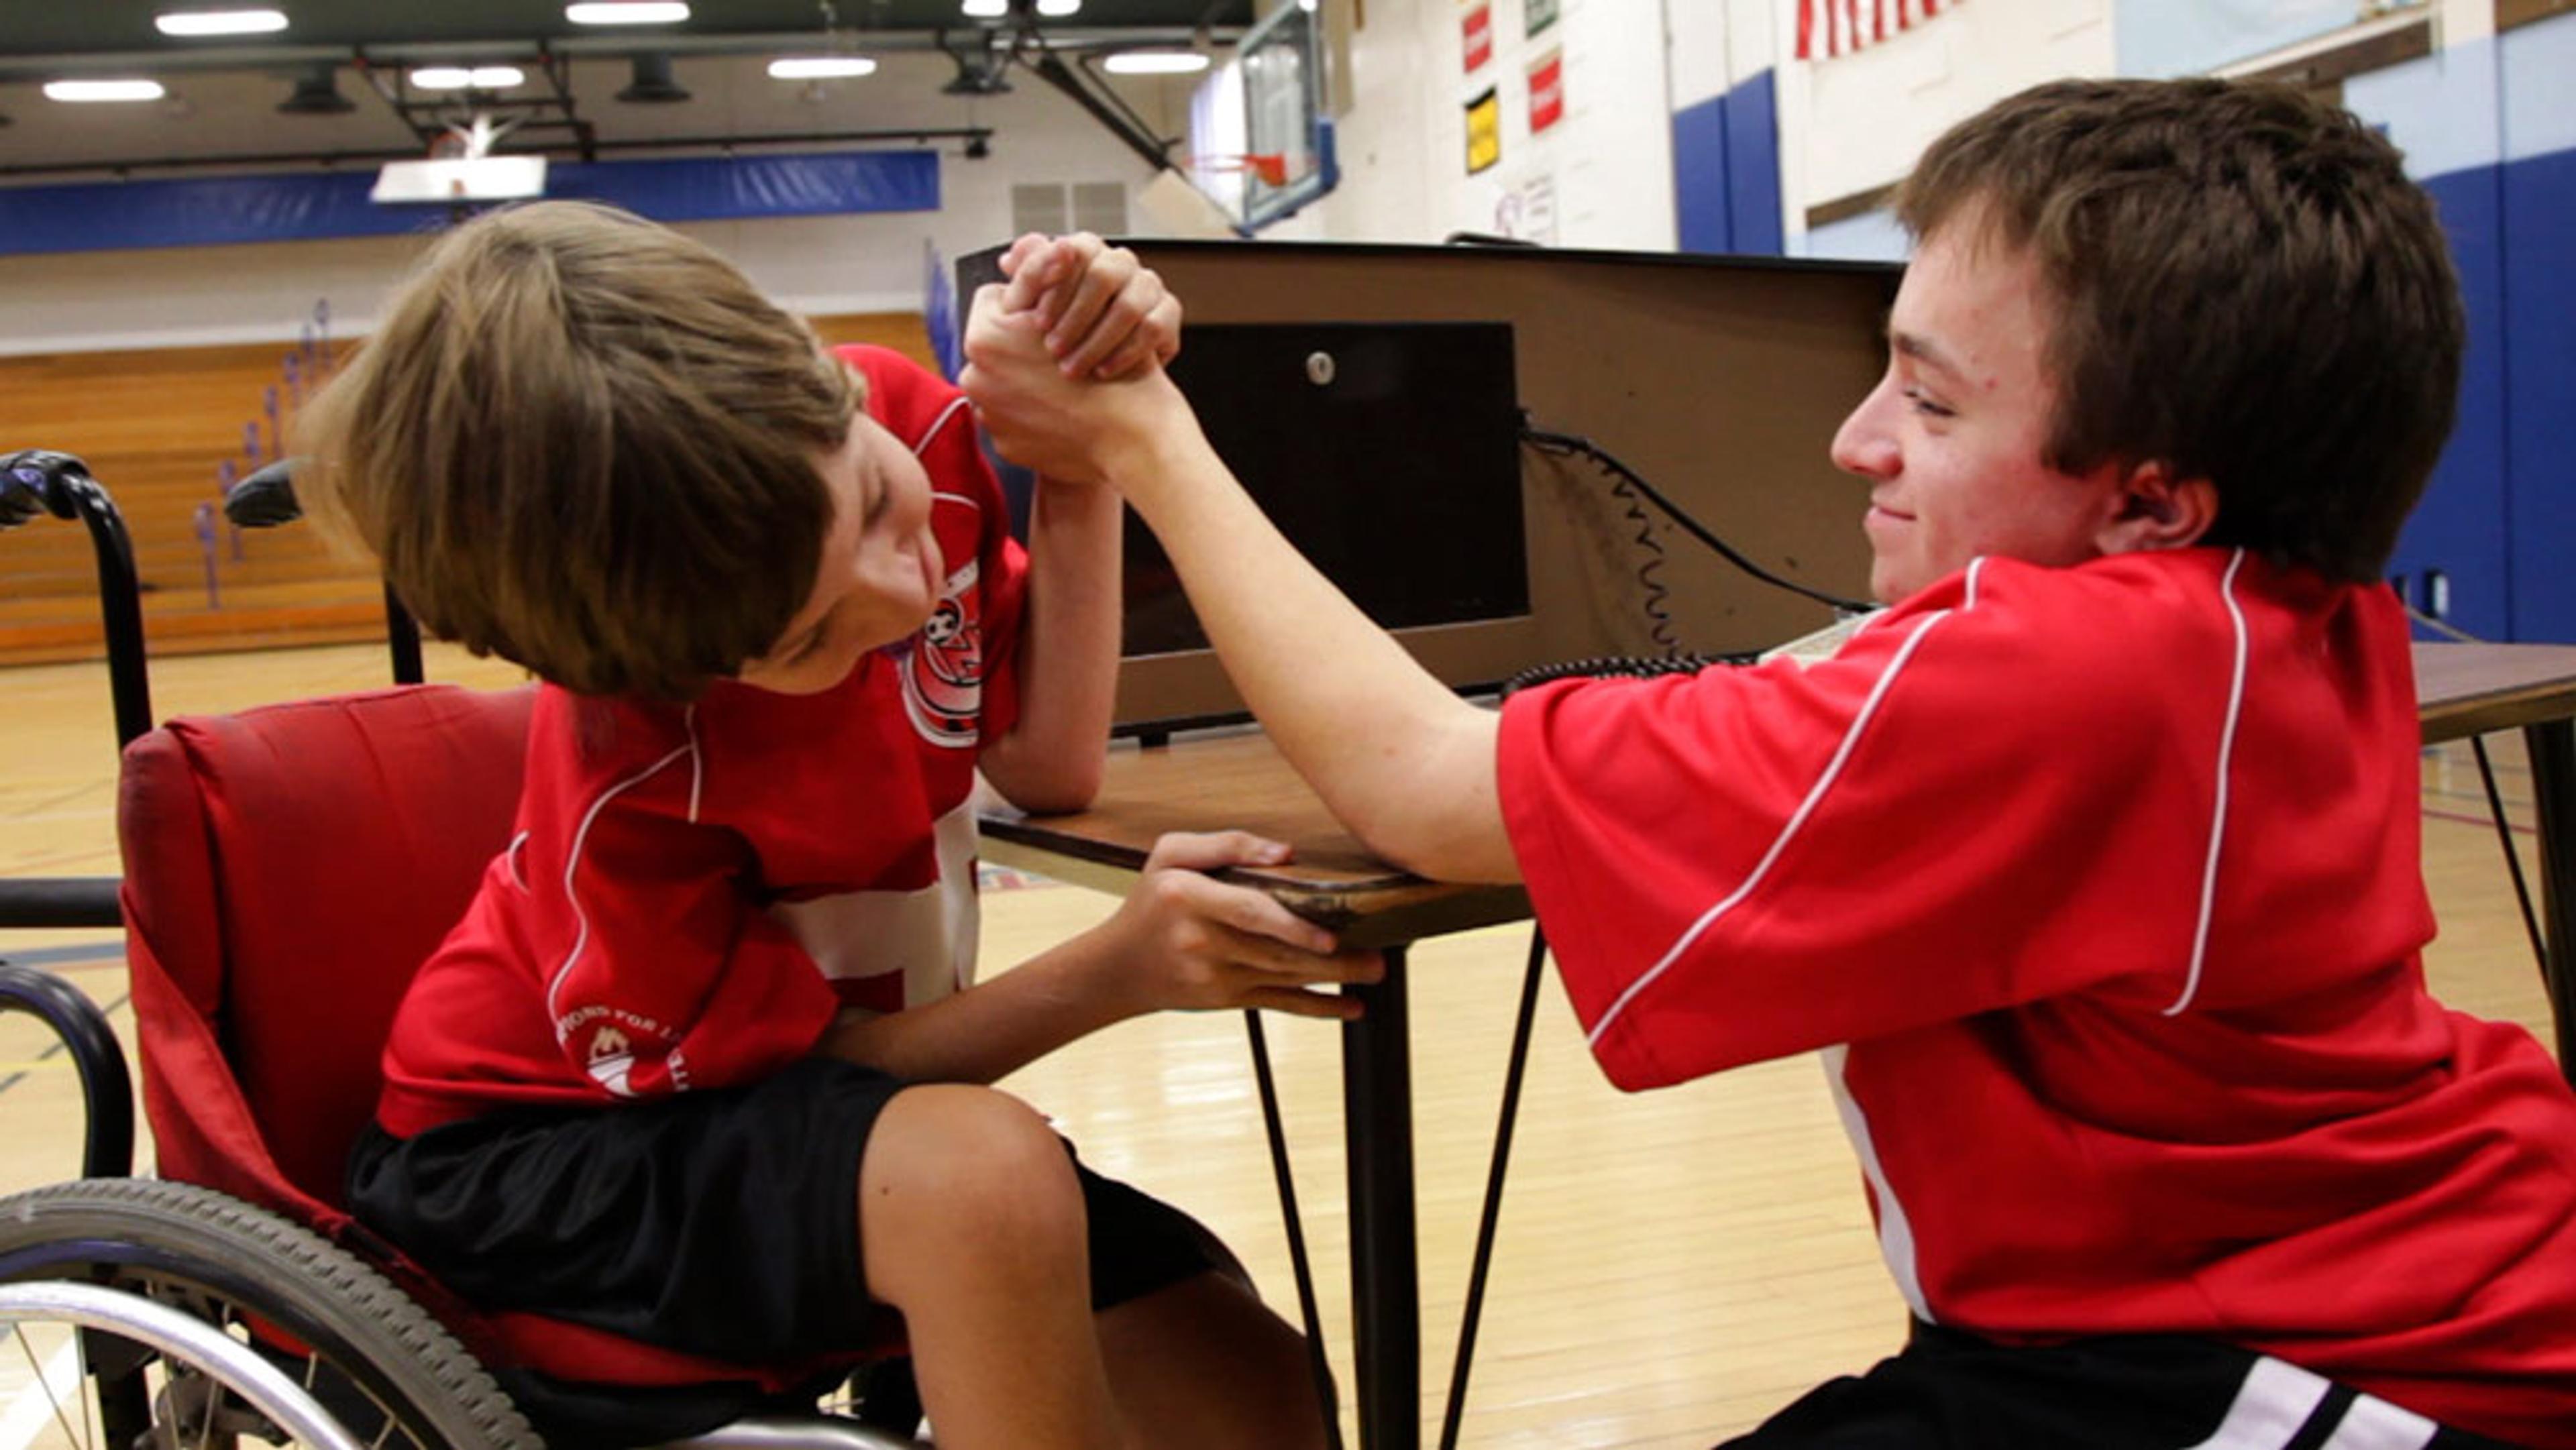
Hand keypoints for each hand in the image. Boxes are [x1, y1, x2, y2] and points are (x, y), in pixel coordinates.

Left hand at [961, 281, 1191, 485]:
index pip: (991, 300)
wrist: (1134, 439)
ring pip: (1003, 383)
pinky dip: (1035, 415)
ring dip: (1026, 380)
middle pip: (994, 346)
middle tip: (1060, 349)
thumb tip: (1015, 254)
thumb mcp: (1075, 305)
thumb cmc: (1111, 369)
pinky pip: (1015, 420)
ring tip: (1067, 383)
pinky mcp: (1007, 447)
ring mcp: (989, 417)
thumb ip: (1038, 276)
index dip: (1025, 303)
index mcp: (984, 338)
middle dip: (1020, 345)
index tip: (1049, 317)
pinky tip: (1066, 413)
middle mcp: (975, 378)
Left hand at [997, 232, 1182, 380]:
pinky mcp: (1169, 311)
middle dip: (1074, 317)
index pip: (1071, 252)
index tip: (1036, 322)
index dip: (1052, 287)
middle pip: (1102, 275)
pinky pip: (1152, 328)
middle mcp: (1120, 262)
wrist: (1108, 386)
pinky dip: (1125, 353)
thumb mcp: (1032, 310)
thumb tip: (1009, 260)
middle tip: (1051, 349)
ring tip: (1072, 369)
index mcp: (1087, 252)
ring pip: (1127, 306)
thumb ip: (1025, 282)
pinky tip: (1102, 372)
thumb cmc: (1062, 338)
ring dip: (1096, 341)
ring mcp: (1147, 285)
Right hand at [1100, 831, 1383, 1020]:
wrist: (1117, 968)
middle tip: (1378, 957)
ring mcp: (1215, 976)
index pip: (1248, 912)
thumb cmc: (1151, 902)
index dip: (1291, 927)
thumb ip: (1225, 844)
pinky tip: (1350, 1009)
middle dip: (1332, 959)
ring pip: (1284, 979)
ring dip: (1334, 981)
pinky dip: (1317, 1009)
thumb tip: (1286, 853)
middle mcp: (1202, 940)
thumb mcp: (1171, 856)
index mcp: (1188, 897)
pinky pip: (1278, 1004)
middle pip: (1276, 952)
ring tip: (1374, 973)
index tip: (1329, 937)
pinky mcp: (1225, 1000)